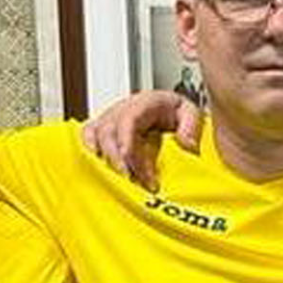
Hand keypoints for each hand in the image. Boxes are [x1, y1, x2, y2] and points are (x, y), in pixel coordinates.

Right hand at [80, 91, 203, 191]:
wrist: (170, 111)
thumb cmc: (177, 112)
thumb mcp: (192, 114)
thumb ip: (191, 127)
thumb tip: (187, 144)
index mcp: (145, 103)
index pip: (129, 119)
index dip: (125, 139)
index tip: (129, 158)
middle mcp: (124, 109)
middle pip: (109, 131)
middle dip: (117, 158)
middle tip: (132, 179)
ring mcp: (112, 118)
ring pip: (97, 135)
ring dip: (106, 159)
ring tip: (121, 179)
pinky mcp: (106, 129)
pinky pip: (90, 136)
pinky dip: (90, 151)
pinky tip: (99, 168)